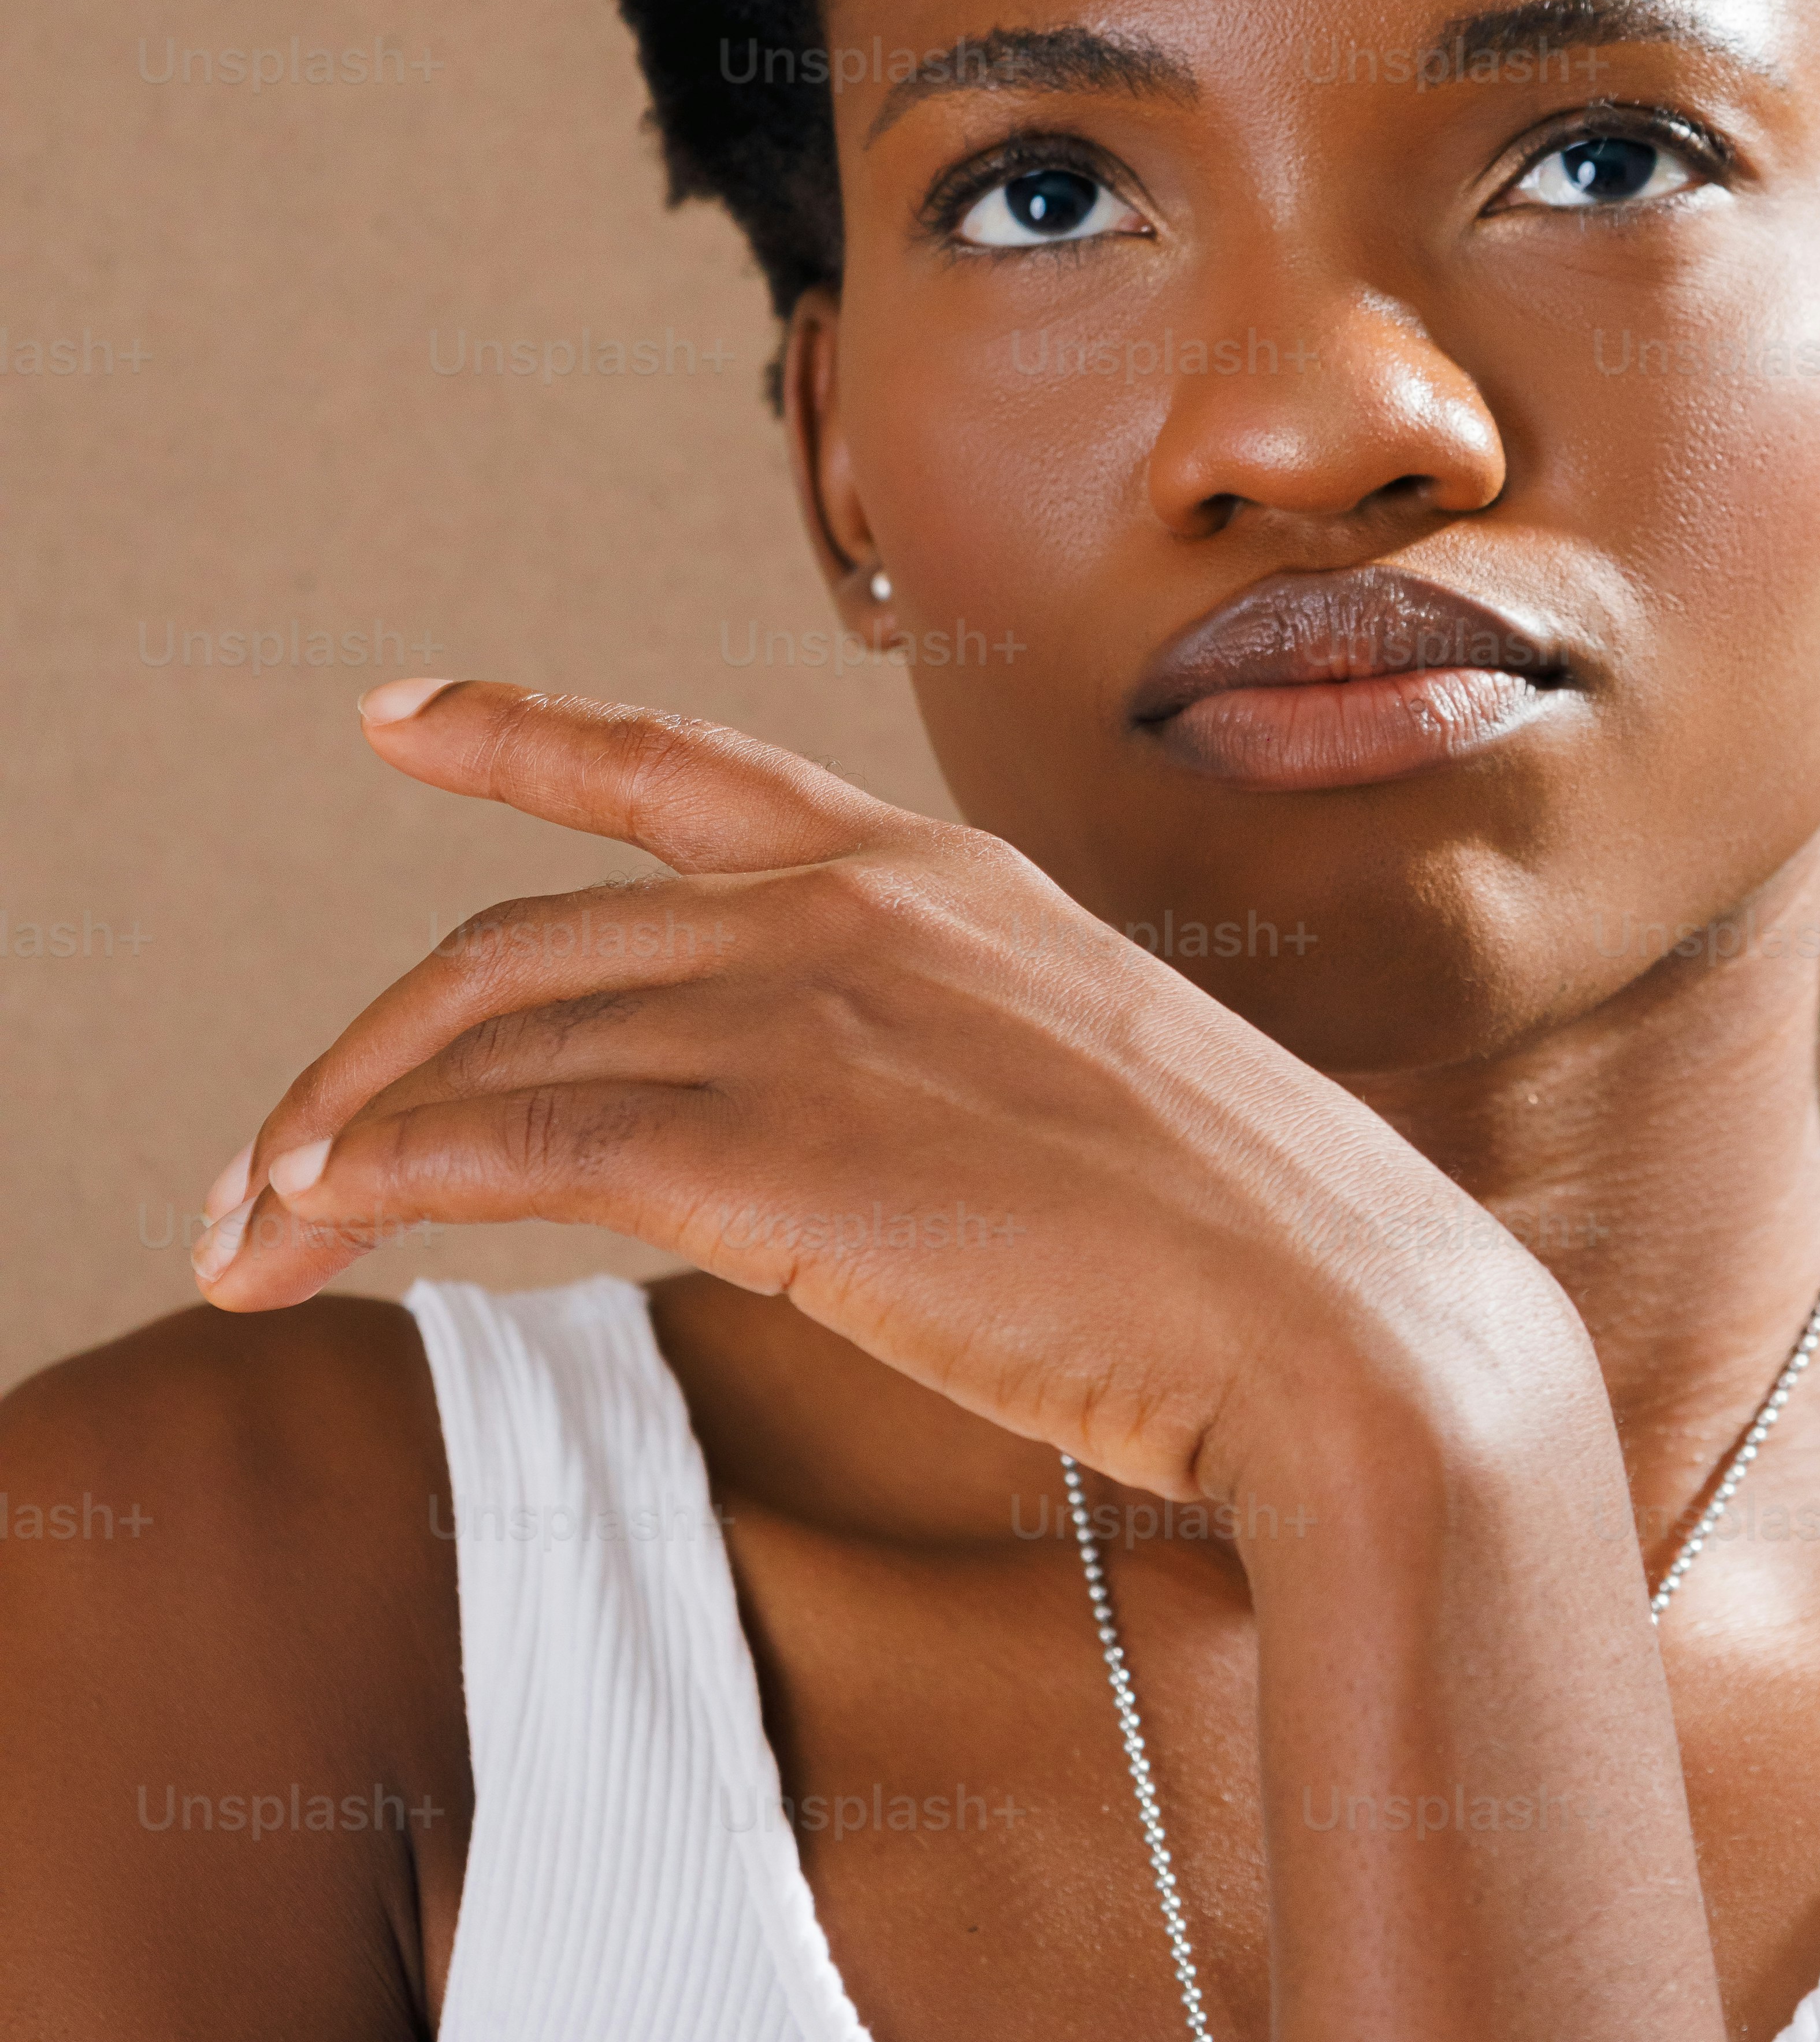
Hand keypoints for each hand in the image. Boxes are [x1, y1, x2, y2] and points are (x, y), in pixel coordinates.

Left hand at [189, 681, 1583, 1501]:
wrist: (1348, 1328)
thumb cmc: (1251, 1254)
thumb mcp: (1082, 1102)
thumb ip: (945, 1079)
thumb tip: (851, 1150)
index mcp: (942, 876)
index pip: (684, 769)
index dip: (521, 732)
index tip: (401, 713)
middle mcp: (856, 906)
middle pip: (525, 940)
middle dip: (362, 1053)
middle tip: (264, 1161)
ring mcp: (808, 1010)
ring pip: (485, 1037)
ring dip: (335, 1136)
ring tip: (249, 1234)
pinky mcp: (766, 1144)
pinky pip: (506, 1139)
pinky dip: (381, 1181)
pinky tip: (317, 1236)